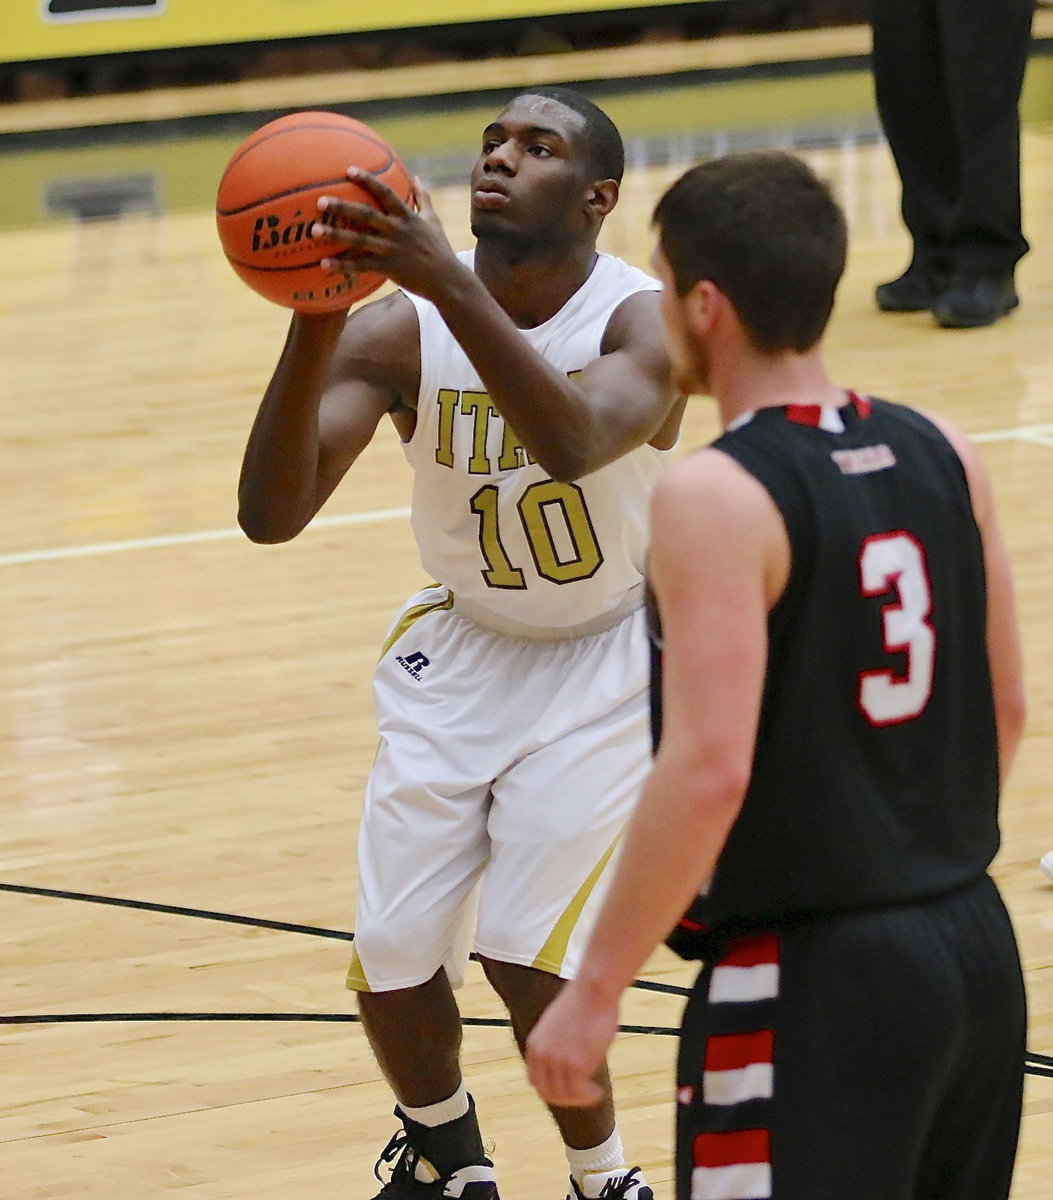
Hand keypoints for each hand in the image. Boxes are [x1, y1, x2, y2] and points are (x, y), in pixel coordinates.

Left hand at [315, 171, 460, 300]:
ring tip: (315, 230)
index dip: (367, 180)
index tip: (348, 170)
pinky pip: (361, 267)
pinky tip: (324, 265)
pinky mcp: (389, 269)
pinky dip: (343, 266)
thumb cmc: (439, 249)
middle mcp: (397, 230)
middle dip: (342, 206)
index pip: (385, 193)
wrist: (447, 280)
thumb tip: (417, 177)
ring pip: (359, 240)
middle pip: (366, 214)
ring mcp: (392, 250)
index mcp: (406, 216)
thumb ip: (423, 198)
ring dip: (336, 234)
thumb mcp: (433, 220)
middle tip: (320, 200)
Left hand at [525, 980, 618, 1107]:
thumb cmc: (584, 1001)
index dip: (551, 1090)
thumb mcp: (560, 1024)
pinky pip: (579, 1092)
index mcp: (535, 1044)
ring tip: (594, 1093)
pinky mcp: (576, 1064)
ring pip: (564, 1096)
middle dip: (565, 1099)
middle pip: (547, 1092)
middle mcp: (542, 1054)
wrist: (594, 988)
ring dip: (580, 1099)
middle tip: (582, 1096)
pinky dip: (589, 1096)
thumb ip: (557, 1043)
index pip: (535, 1081)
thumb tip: (569, 1060)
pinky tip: (598, 1092)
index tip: (568, 1090)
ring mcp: (557, 1060)